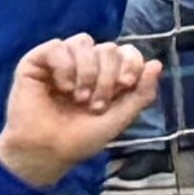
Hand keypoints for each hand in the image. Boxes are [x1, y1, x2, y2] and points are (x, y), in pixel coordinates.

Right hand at [0, 36, 157, 185]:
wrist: (46, 152)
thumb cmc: (80, 139)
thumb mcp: (119, 118)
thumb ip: (141, 94)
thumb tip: (157, 64)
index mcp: (106, 76)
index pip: (126, 52)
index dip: (130, 62)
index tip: (125, 85)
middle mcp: (85, 64)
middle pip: (107, 48)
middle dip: (106, 77)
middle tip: (95, 104)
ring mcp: (61, 61)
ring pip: (83, 42)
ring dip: (86, 72)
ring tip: (78, 98)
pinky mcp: (36, 61)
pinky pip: (57, 46)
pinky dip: (64, 66)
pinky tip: (62, 87)